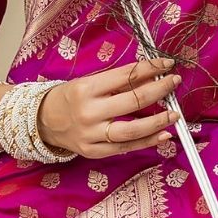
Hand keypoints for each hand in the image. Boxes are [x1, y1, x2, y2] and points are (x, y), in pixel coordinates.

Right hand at [37, 56, 181, 158]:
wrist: (43, 122)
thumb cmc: (69, 98)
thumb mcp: (88, 83)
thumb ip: (116, 82)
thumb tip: (151, 76)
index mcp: (87, 89)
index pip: (126, 76)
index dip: (150, 69)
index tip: (166, 65)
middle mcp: (89, 112)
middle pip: (134, 101)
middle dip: (159, 90)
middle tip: (174, 83)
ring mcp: (92, 135)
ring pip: (133, 129)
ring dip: (158, 120)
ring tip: (175, 114)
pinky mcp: (94, 152)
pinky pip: (126, 147)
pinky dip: (147, 142)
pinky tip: (163, 135)